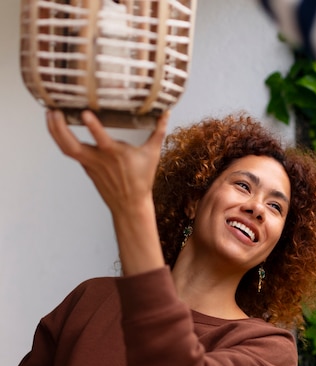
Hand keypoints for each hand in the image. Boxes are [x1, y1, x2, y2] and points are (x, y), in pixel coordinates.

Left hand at [46, 109, 168, 222]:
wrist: (130, 205)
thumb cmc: (142, 180)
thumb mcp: (153, 154)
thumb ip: (158, 131)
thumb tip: (167, 111)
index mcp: (115, 154)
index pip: (102, 140)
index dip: (93, 127)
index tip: (85, 113)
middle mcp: (99, 159)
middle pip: (72, 146)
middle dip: (59, 128)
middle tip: (53, 110)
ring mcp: (89, 164)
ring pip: (66, 149)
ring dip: (55, 132)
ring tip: (49, 114)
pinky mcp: (86, 167)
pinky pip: (70, 151)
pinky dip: (61, 139)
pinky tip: (57, 126)